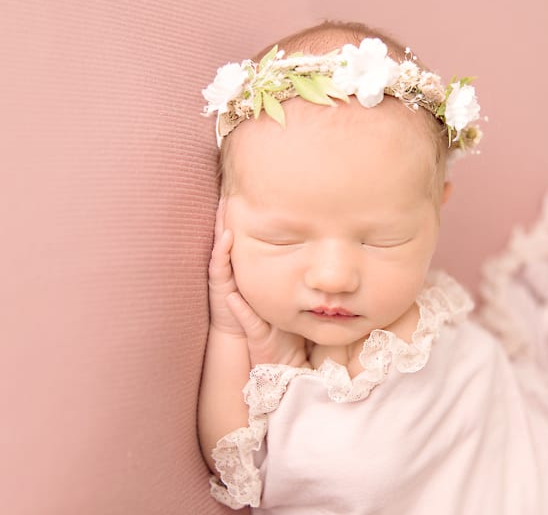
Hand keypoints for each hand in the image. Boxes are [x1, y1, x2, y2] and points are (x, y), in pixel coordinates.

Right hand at [207, 199, 309, 367]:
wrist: (271, 354)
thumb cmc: (284, 324)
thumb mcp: (293, 294)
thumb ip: (303, 276)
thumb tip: (325, 259)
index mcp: (254, 276)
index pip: (249, 245)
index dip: (247, 223)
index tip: (250, 196)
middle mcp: (240, 278)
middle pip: (232, 245)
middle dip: (229, 219)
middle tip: (230, 192)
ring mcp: (231, 288)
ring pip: (224, 254)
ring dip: (223, 232)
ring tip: (223, 208)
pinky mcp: (227, 301)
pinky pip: (223, 278)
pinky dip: (222, 259)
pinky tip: (225, 241)